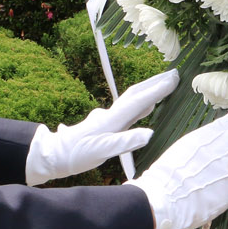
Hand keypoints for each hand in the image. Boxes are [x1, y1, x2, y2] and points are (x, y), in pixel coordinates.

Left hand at [24, 70, 179, 185]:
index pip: (139, 101)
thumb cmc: (77, 155)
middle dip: (155, 82)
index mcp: (112, 119)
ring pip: (132, 99)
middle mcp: (111, 114)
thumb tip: (150, 133)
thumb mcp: (101, 152)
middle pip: (135, 93)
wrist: (53, 155)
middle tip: (174, 73)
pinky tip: (145, 108)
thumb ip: (125, 142)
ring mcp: (108, 118)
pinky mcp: (106, 123)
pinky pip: (128, 109)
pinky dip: (141, 104)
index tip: (174, 79)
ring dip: (148, 91)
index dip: (158, 90)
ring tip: (165, 85)